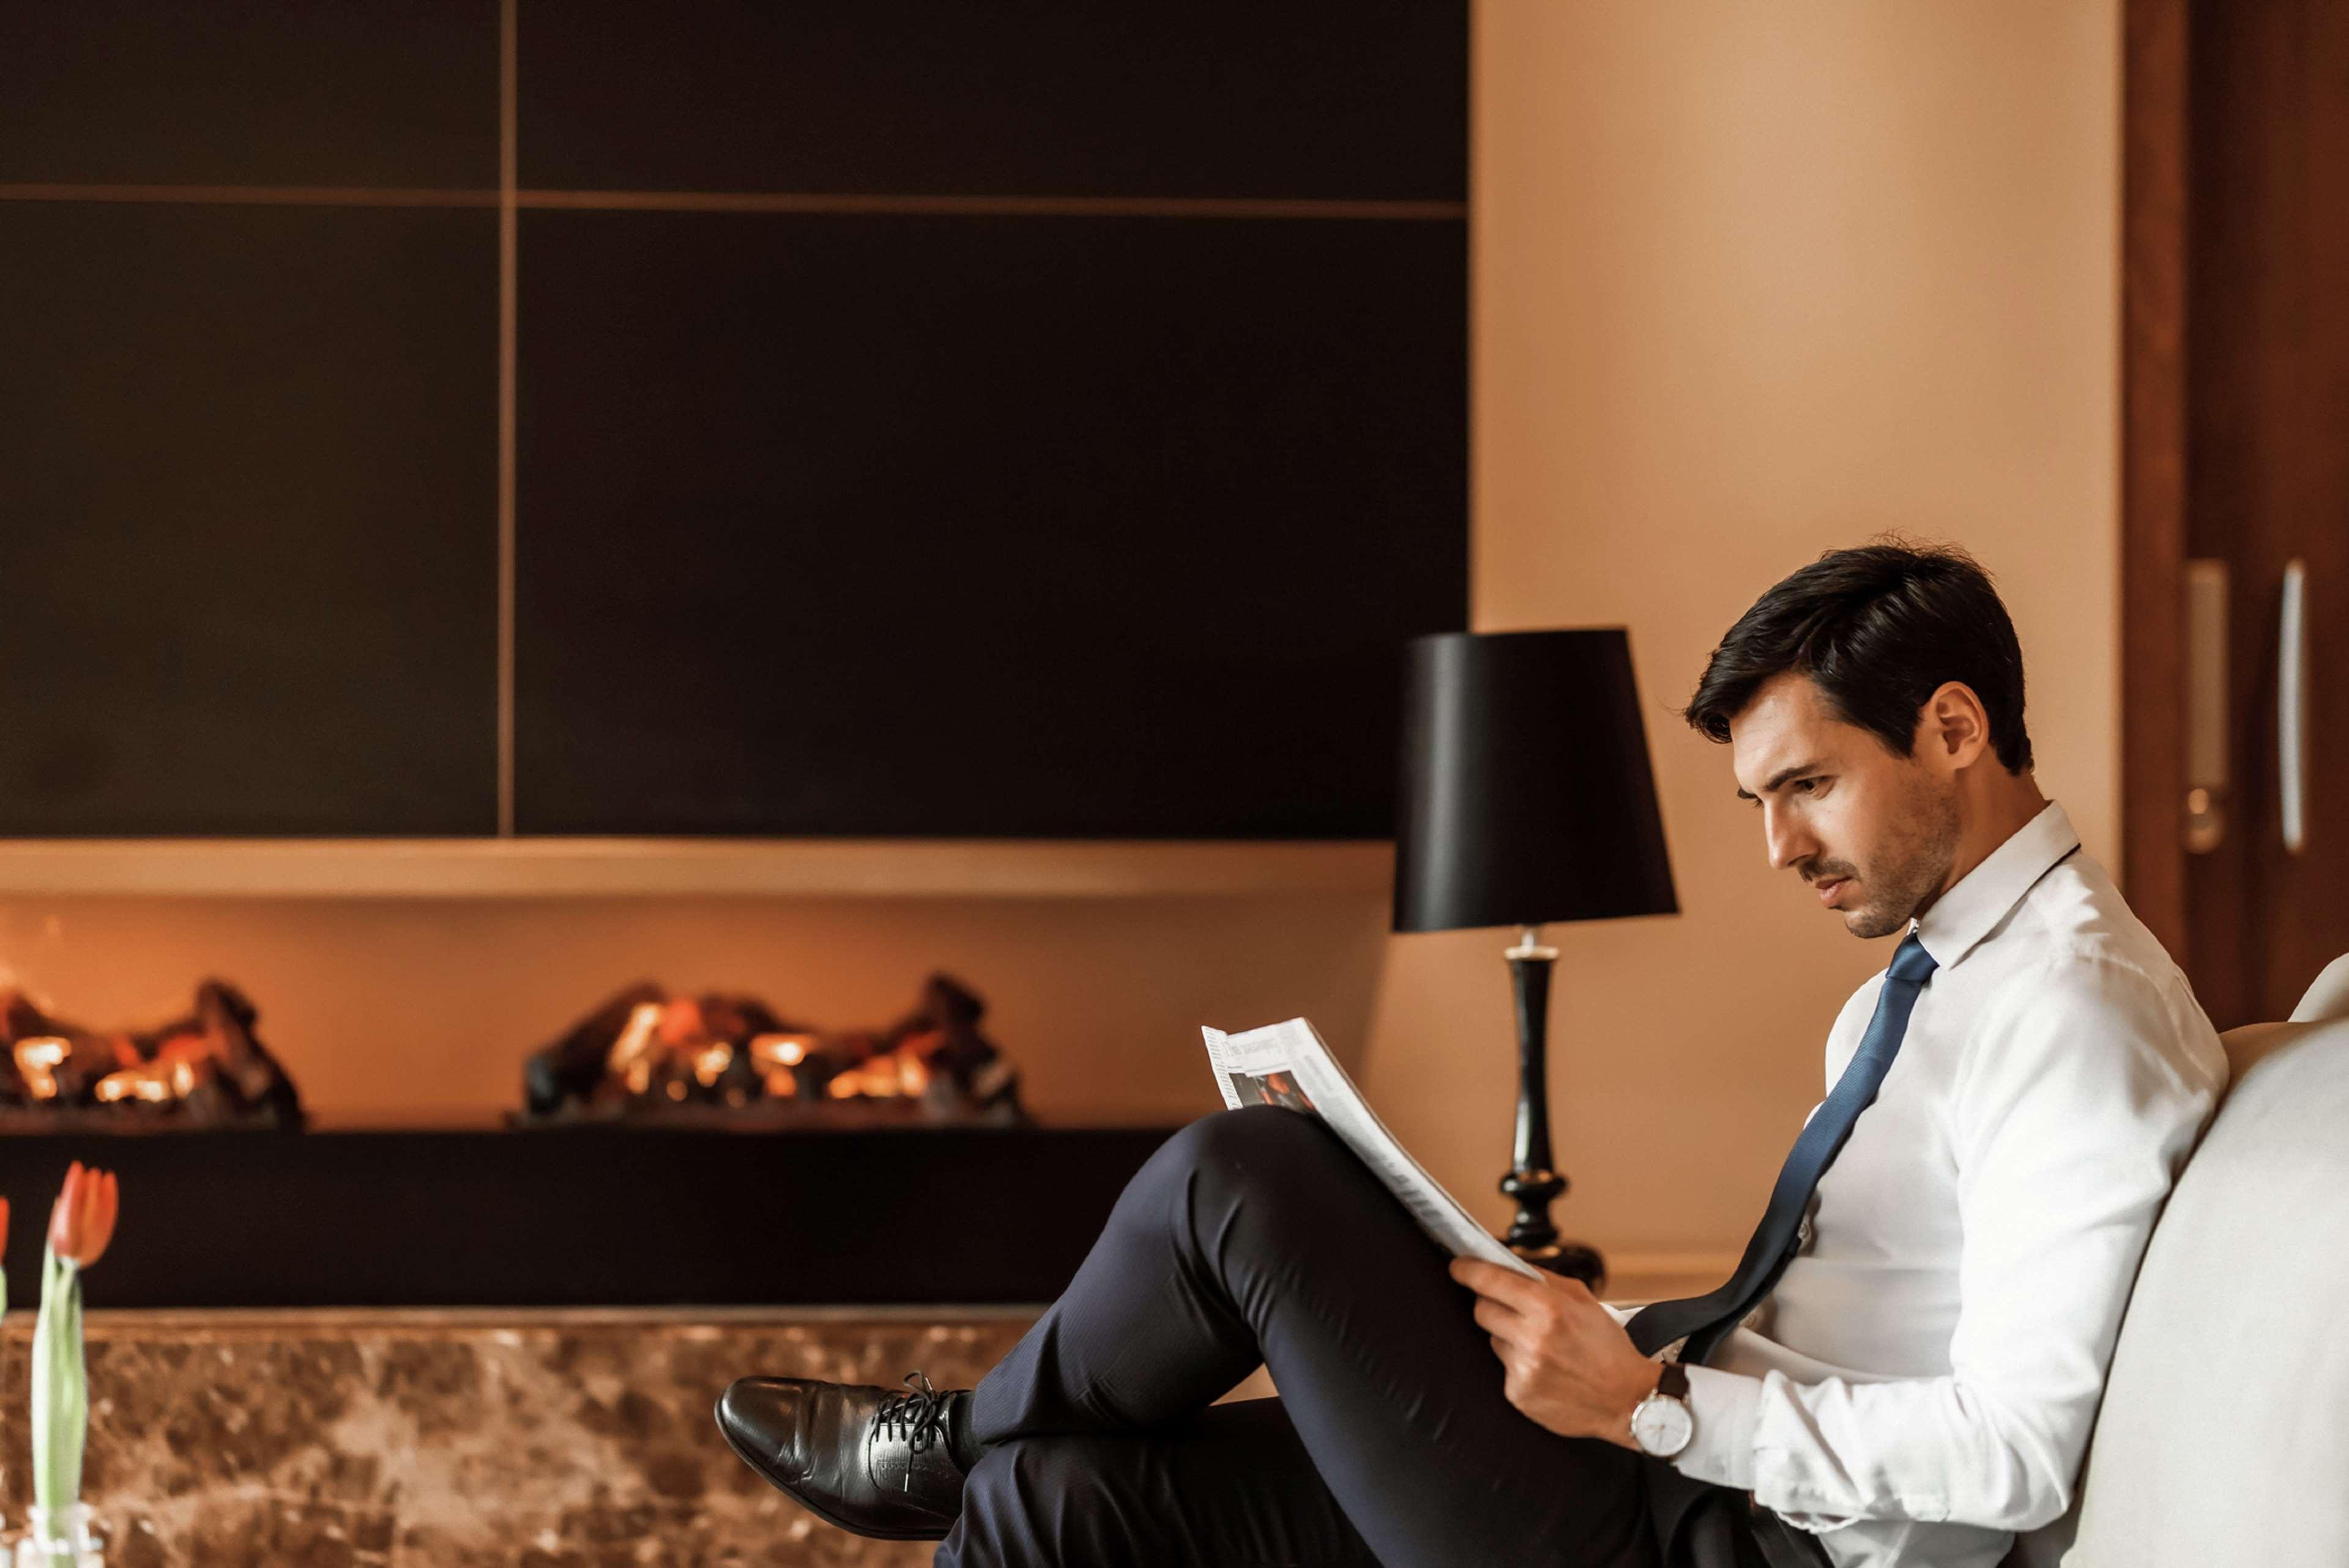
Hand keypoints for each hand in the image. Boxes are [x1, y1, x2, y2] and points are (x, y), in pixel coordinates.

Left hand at [1450, 1258, 1658, 1447]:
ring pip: (1493, 1339)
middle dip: (1492, 1304)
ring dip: (1508, 1337)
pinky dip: (1518, 1365)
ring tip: (1541, 1346)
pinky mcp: (1518, 1394)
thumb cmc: (1608, 1348)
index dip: (1468, 1270)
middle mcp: (1531, 1338)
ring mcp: (1522, 1368)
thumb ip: (1545, 1280)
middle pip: (1481, 1309)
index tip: (1458, 1266)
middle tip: (1512, 1309)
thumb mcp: (1584, 1301)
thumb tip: (1510, 1266)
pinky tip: (1545, 1369)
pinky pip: (1504, 1368)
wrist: (1628, 1399)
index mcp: (1548, 1308)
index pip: (1490, 1280)